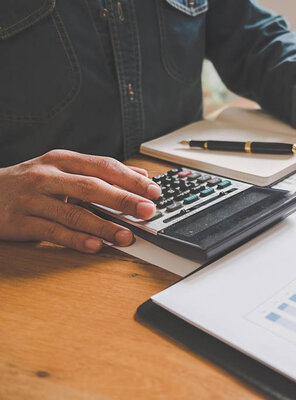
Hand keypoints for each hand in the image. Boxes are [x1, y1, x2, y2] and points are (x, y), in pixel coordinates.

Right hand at [0, 150, 161, 252]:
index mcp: (61, 160)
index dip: (131, 179)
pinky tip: (95, 246)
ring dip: (103, 225)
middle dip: (123, 200)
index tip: (154, 191)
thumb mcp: (62, 169)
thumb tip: (140, 175)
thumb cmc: (29, 183)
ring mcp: (32, 199)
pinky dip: (75, 240)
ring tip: (126, 236)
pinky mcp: (20, 222)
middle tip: (147, 211)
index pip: (103, 166)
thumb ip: (100, 172)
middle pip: (91, 187)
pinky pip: (52, 232)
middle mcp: (47, 176)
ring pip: (73, 213)